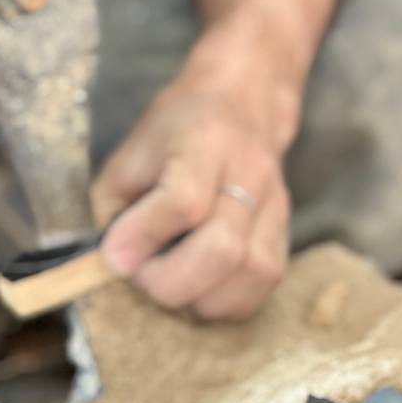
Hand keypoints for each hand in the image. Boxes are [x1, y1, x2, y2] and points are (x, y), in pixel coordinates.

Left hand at [94, 31, 294, 319]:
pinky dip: (226, 301)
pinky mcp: (286, 230)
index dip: (144, 236)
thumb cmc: (175, 129)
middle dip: (170, 281)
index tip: (115, 256)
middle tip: (139, 275)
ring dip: (199, 296)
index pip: (184, 200)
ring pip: (251, 272)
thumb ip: (115, 206)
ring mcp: (275, 202)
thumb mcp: (130, 152)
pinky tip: (198, 288)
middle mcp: (248, 171)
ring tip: (168, 281)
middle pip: (222, 247)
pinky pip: (264, 285)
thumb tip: (117, 263)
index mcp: (204, 141)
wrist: (239, 101)